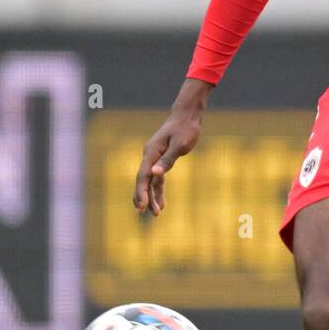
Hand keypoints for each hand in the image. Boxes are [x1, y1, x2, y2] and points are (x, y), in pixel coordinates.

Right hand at [133, 78, 212, 216]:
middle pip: (143, 180)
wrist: (187, 115)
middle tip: (143, 212)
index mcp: (151, 152)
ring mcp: (154, 158)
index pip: (143, 176)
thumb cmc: (186, 129)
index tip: (141, 206)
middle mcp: (149, 156)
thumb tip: (155, 174)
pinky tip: (162, 203)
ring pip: (149, 181)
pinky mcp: (161, 159)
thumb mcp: (180, 145)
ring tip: (155, 214)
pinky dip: (158, 190)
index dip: (141, 192)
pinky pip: (157, 179)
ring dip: (151, 197)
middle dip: (143, 197)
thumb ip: (168, 160)